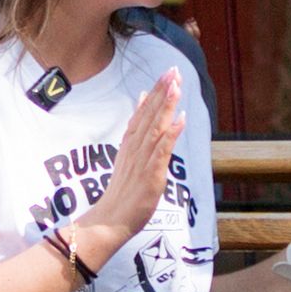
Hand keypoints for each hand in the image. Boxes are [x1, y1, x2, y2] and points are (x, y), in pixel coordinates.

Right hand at [74, 83, 184, 265]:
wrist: (109, 221)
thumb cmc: (121, 193)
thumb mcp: (127, 158)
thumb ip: (135, 131)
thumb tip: (142, 101)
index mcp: (130, 144)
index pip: (143, 113)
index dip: (156, 92)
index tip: (167, 73)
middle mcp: (135, 149)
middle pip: (149, 115)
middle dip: (162, 92)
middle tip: (173, 70)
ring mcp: (142, 162)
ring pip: (155, 128)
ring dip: (166, 106)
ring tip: (176, 85)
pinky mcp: (150, 176)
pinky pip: (161, 152)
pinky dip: (171, 135)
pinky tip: (180, 119)